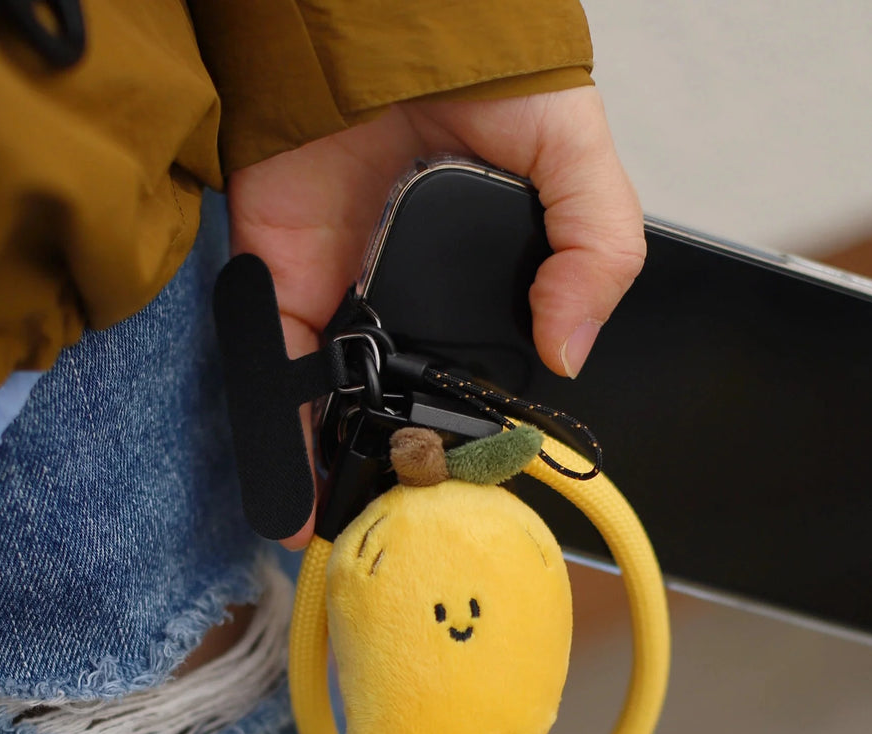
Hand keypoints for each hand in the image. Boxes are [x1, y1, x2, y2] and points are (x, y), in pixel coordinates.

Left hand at [228, 86, 644, 548]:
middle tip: (409, 535)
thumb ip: (596, 252)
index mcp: (481, 288)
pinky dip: (279, 438)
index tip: (475, 492)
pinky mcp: (282, 282)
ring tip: (352, 544)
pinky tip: (295, 501)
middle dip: (403, 469)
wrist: (381, 19)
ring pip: (337, 406)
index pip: (481, 377)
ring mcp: (343, 298)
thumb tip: (569, 351)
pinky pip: (275, 373)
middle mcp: (410, 302)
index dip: (480, 438)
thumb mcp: (577, 165)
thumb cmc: (485, 78)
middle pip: (403, 402)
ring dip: (340, 475)